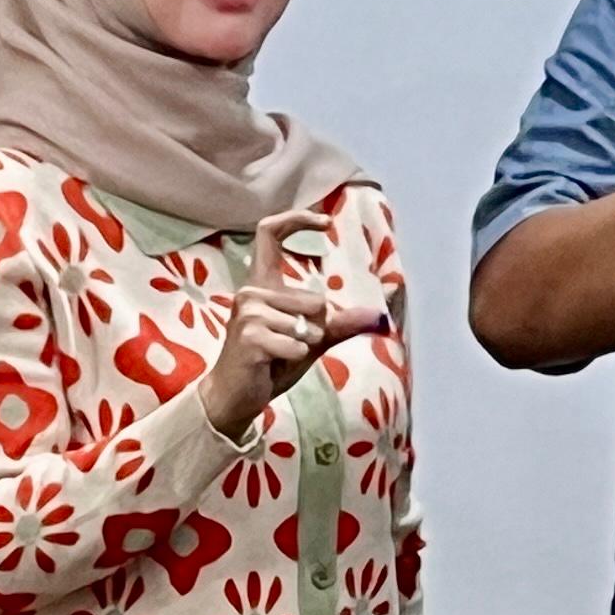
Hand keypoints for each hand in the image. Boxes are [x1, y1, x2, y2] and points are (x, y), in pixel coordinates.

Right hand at [197, 210, 389, 440]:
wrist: (236, 395)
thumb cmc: (271, 363)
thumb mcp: (311, 340)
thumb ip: (339, 324)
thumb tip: (378, 317)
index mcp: (262, 285)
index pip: (269, 235)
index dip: (296, 220)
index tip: (326, 220)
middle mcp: (251, 292)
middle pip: (316, 299)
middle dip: (317, 328)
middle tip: (290, 346)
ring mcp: (247, 312)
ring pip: (309, 322)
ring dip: (304, 345)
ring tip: (278, 354)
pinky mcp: (249, 335)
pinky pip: (297, 344)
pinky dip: (295, 357)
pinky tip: (271, 363)